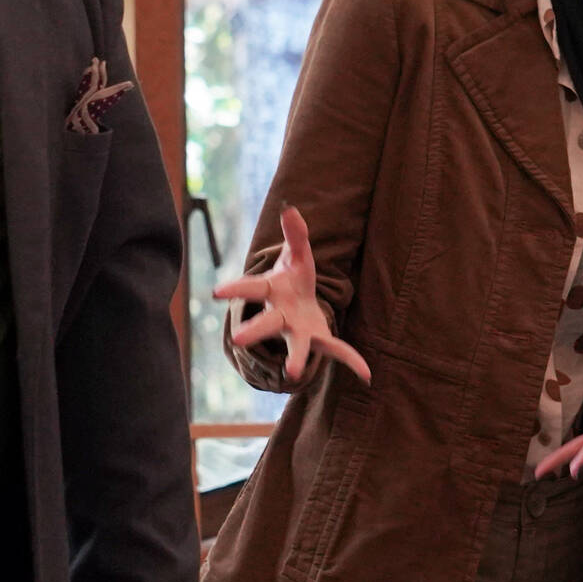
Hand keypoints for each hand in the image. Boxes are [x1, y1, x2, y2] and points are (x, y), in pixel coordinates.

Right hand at [212, 206, 370, 384]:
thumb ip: (296, 234)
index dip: (235, 288)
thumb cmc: (294, 279)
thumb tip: (290, 207)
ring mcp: (299, 331)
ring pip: (296, 346)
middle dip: (254, 331)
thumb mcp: (298, 255)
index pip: (251, 288)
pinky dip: (352, 360)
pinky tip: (367, 374)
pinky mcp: (320, 339)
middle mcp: (281, 316)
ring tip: (293, 373)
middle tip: (237, 339)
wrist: (302, 307)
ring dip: (295, 358)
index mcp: (272, 292)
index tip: (216, 293)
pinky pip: (336, 350)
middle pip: (267, 323)